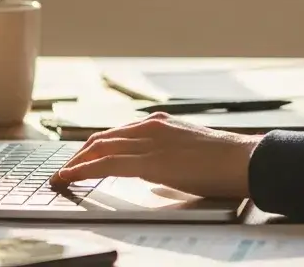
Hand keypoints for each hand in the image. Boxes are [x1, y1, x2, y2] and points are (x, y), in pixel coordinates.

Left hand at [49, 113, 261, 199]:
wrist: (243, 160)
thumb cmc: (225, 161)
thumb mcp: (191, 151)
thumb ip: (170, 155)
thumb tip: (157, 171)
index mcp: (161, 125)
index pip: (118, 134)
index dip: (96, 147)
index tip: (82, 159)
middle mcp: (150, 127)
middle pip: (102, 139)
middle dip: (80, 154)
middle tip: (65, 170)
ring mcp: (148, 142)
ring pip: (98, 149)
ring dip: (75, 163)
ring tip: (60, 176)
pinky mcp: (148, 161)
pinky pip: (105, 164)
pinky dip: (82, 170)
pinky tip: (68, 178)